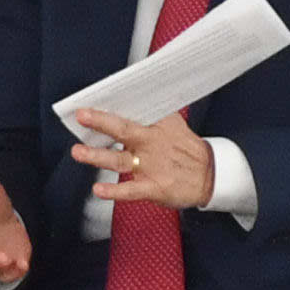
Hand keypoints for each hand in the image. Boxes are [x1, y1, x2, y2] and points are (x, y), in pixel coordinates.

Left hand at [70, 107, 214, 212]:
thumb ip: (152, 115)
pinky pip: (131, 190)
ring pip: (120, 159)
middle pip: (124, 129)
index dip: (110, 106)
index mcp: (157, 125)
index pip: (130, 112)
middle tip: (82, 116)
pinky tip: (98, 190)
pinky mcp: (154, 186)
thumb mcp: (173, 125)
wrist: (212, 176)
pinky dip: (114, 191)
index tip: (91, 99)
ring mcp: (151, 166)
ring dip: (97, 156)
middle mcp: (152, 143)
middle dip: (101, 122)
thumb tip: (132, 98)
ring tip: (78, 152)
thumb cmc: (187, 150)